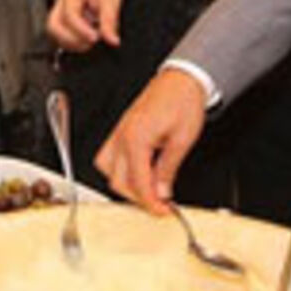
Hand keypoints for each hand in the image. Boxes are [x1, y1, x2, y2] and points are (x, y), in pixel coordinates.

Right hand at [46, 0, 122, 50]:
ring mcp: (58, 15)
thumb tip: (113, 41)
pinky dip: (75, 44)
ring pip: (56, 36)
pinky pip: (62, 40)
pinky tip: (87, 39)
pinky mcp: (61, 26)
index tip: (95, 38)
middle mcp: (60, 5)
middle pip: (53, 26)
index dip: (82, 29)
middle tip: (92, 40)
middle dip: (72, 39)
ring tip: (92, 38)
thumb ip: (110, 20)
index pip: (70, 14)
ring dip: (74, 43)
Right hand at [95, 68, 206, 211]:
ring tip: (148, 189)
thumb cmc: (183, 101)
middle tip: (159, 202)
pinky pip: (109, 156)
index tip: (162, 210)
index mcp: (136, 138)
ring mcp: (119, 132)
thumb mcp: (182, 140)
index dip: (150, 202)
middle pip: (118, 181)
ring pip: (107, 170)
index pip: (137, 183)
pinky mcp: (121, 129)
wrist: (182, 79)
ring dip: (125, 184)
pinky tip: (139, 173)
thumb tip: (162, 193)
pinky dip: (120, 170)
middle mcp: (122, 135)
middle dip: (138, 197)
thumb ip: (168, 170)